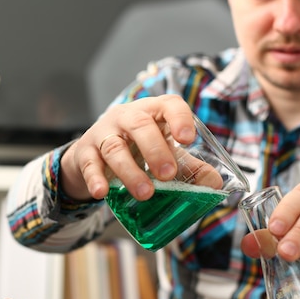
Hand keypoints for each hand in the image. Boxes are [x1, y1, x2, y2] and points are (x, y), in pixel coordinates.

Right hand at [60, 94, 196, 200]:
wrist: (94, 154)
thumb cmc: (136, 149)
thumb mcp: (164, 153)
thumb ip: (189, 167)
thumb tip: (215, 183)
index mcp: (152, 112)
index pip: (168, 104)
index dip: (179, 118)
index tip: (187, 139)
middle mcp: (126, 117)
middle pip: (140, 125)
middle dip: (155, 150)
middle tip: (168, 175)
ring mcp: (103, 133)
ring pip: (114, 147)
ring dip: (130, 171)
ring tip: (145, 193)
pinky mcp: (85, 152)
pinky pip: (90, 164)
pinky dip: (96, 178)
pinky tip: (102, 192)